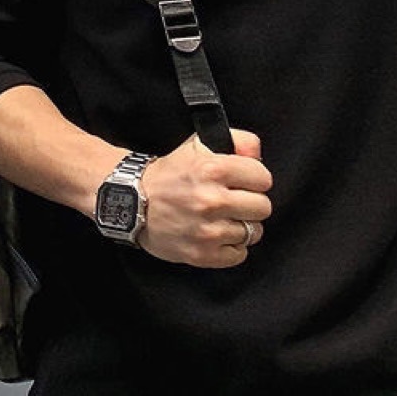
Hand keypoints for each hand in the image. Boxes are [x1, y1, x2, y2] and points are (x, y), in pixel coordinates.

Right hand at [139, 130, 270, 267]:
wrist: (133, 202)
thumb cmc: (170, 174)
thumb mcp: (200, 144)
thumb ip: (237, 141)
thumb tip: (258, 156)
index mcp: (213, 169)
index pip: (263, 178)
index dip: (256, 179)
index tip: (245, 182)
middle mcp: (212, 200)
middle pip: (263, 207)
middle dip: (252, 203)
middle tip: (236, 202)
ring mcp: (207, 230)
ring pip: (253, 232)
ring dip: (242, 226)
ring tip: (225, 219)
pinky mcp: (201, 254)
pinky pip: (239, 255)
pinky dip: (232, 247)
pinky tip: (219, 235)